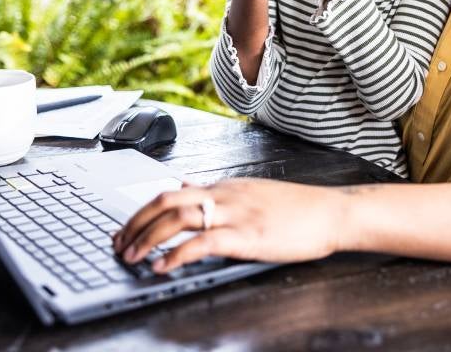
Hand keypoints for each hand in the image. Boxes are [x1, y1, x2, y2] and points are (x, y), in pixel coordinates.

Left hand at [112, 178, 347, 273]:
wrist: (331, 212)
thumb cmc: (298, 208)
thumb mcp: (252, 192)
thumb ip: (218, 190)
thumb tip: (189, 184)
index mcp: (224, 187)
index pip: (172, 192)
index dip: (142, 212)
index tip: (126, 230)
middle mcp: (224, 195)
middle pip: (166, 200)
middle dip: (135, 223)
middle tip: (119, 244)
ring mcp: (235, 214)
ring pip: (178, 218)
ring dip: (147, 238)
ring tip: (132, 257)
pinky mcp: (247, 236)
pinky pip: (203, 243)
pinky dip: (176, 255)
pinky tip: (163, 267)